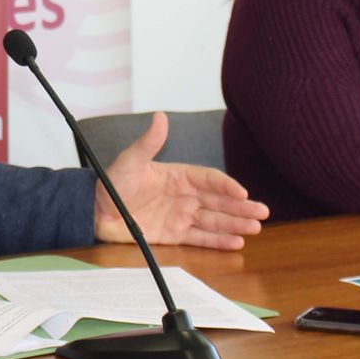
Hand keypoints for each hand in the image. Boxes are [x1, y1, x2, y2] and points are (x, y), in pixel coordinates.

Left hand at [94, 112, 268, 248]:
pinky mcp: (174, 235)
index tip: (242, 193)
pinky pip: (200, 238)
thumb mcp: (130, 161)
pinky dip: (218, 241)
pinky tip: (236, 242)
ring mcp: (181, 216)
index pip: (209, 180)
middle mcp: (184, 196)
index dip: (226, 186)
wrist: (96, 212)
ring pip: (214, 220)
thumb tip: (160, 116)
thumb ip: (149, 143)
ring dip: (235, 224)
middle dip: (241, 207)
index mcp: (178, 176)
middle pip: (218, 202)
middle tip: (263, 212)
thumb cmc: (112, 183)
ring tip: (256, 229)